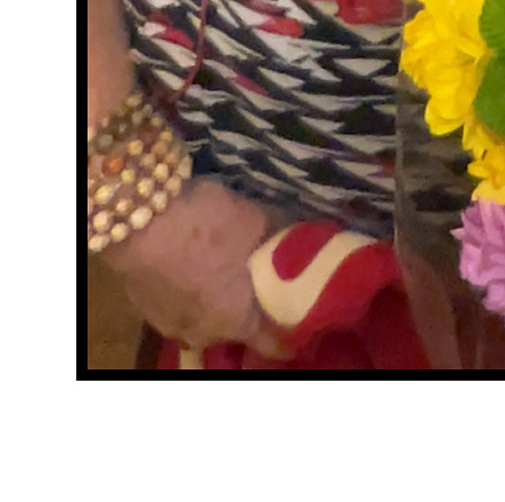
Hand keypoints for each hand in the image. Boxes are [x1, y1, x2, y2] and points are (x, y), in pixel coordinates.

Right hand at [98, 177, 288, 354]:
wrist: (141, 222)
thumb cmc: (210, 228)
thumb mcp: (258, 222)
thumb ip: (279, 237)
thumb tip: (296, 239)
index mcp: (237, 322)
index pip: (271, 345)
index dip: (288, 333)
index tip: (300, 320)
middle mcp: (205, 334)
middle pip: (236, 329)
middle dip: (247, 308)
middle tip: (258, 282)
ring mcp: (171, 325)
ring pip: (204, 318)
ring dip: (215, 300)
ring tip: (222, 270)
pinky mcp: (146, 309)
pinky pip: (179, 305)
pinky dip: (189, 290)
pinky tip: (191, 264)